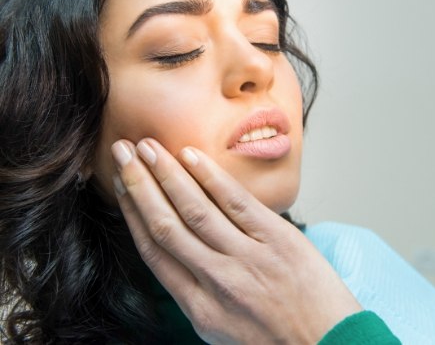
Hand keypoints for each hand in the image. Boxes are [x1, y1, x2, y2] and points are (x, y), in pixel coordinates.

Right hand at [111, 138, 361, 343]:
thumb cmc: (275, 338)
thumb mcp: (223, 328)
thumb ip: (197, 290)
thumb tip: (179, 249)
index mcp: (198, 308)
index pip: (154, 252)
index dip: (132, 214)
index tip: (121, 187)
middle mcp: (216, 281)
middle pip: (166, 224)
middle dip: (139, 185)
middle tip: (123, 153)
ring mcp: (246, 258)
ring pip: (195, 209)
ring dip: (167, 174)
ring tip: (148, 147)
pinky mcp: (276, 238)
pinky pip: (236, 202)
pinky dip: (210, 177)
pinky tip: (191, 155)